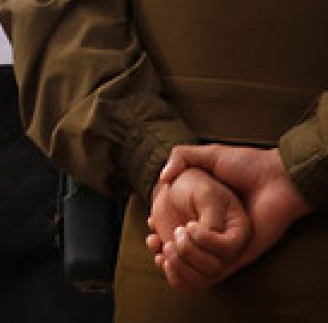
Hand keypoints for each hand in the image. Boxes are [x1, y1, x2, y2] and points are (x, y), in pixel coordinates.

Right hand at [154, 144, 311, 285]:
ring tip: (166, 247)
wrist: (278, 179)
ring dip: (178, 260)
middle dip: (166, 250)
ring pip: (197, 265)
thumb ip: (183, 157)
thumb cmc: (248, 165)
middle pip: (185, 250)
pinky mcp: (240, 256)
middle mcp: (216, 230)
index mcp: (208, 210)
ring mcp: (227, 244)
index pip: (179, 228)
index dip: (161, 231)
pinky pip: (216, 273)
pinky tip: (180, 248)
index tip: (150, 227)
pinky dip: (196, 269)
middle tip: (154, 241)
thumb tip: (162, 178)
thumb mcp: (209, 154)